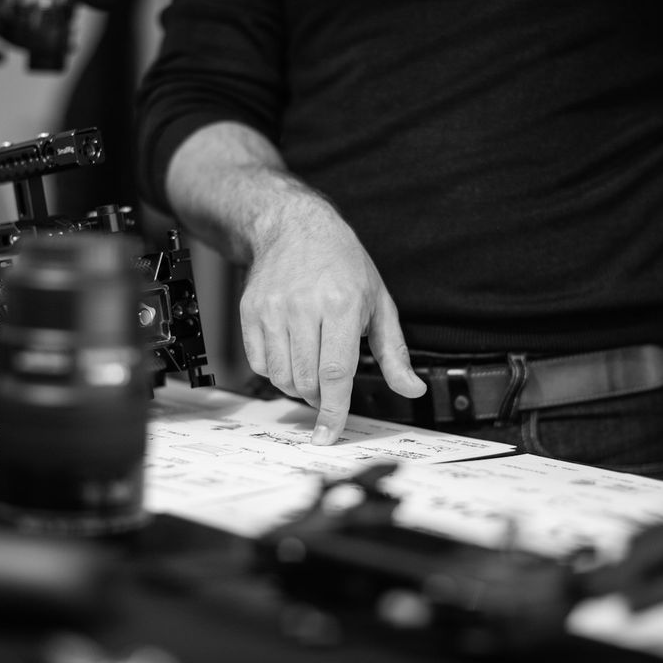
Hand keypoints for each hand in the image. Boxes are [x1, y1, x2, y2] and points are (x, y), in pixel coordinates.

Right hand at [239, 198, 425, 444]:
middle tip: (330, 390)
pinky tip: (291, 355)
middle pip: (306, 380)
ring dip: (298, 387)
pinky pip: (259, 362)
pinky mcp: (250, 312)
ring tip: (312, 370)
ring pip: (281, 376)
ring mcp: (272, 309)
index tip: (328, 434)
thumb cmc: (342, 263)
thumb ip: (394, 352)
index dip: (333, 410)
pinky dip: (276, 372)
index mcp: (341, 304)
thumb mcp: (379, 301)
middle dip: (320, 398)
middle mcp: (303, 307)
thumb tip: (411, 389)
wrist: (294, 227)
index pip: (335, 373)